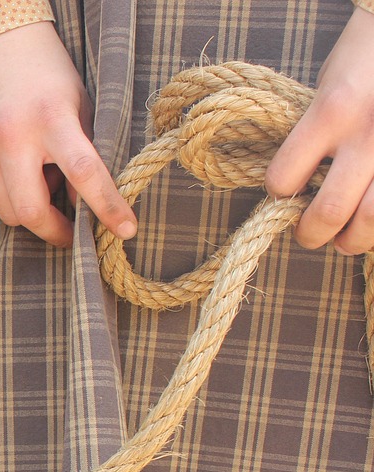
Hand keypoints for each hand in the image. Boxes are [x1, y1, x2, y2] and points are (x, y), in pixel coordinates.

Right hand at [0, 22, 136, 246]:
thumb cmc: (47, 73)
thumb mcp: (79, 105)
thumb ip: (84, 153)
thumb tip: (81, 205)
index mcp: (51, 118)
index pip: (84, 173)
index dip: (107, 207)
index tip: (126, 230)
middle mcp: (10, 135)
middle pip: (30, 210)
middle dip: (54, 230)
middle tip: (72, 230)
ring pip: (6, 211)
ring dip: (29, 209)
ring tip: (40, 180)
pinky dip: (6, 198)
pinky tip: (17, 173)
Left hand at [265, 7, 373, 254]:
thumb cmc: (363, 61)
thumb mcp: (327, 89)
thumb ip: (313, 135)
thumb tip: (297, 187)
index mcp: (331, 111)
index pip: (283, 178)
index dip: (278, 191)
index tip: (283, 191)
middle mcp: (367, 134)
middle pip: (328, 212)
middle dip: (311, 232)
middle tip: (309, 232)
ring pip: (371, 220)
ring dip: (352, 240)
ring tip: (345, 238)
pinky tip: (372, 217)